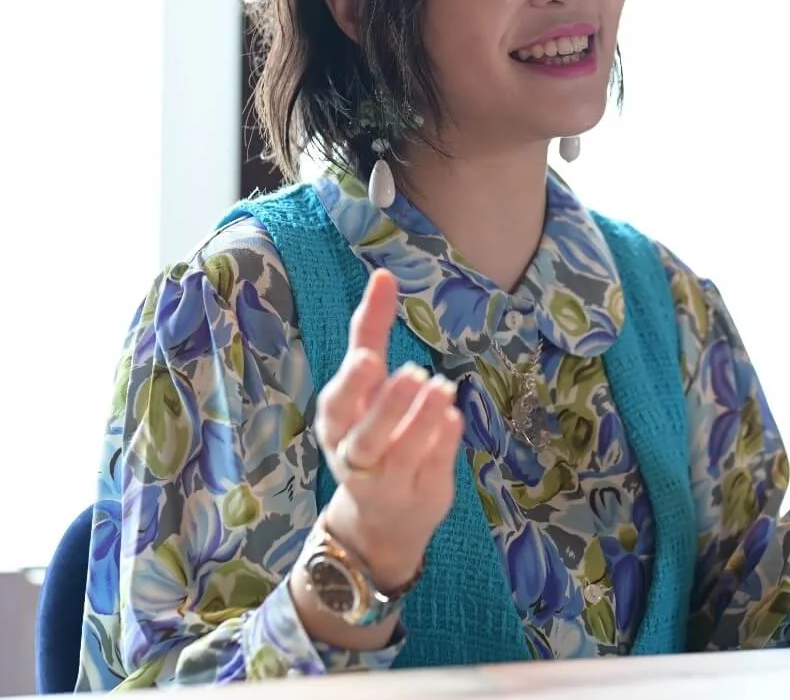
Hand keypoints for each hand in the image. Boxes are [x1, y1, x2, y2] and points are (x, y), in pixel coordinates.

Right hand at [312, 269, 464, 588]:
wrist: (382, 516)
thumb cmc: (373, 431)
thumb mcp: (366, 384)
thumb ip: (373, 332)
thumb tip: (383, 274)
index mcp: (336, 421)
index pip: (337, 399)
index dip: (352, 380)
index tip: (369, 357)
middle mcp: (353, 453)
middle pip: (362, 434)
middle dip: (386, 405)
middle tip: (413, 373)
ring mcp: (385, 480)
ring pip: (398, 454)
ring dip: (421, 420)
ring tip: (443, 389)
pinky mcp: (416, 496)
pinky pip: (431, 468)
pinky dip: (443, 443)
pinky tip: (453, 419)